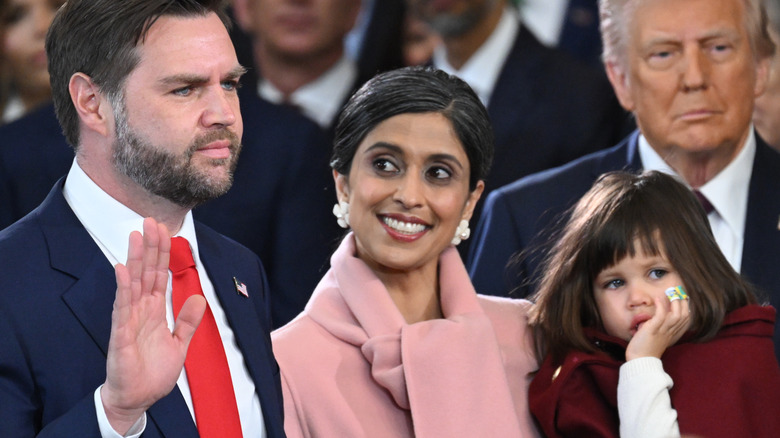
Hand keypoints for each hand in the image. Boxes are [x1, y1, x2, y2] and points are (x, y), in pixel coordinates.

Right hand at [101, 218, 205, 433]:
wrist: (138, 399)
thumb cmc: (153, 373)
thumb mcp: (179, 343)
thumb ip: (188, 321)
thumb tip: (200, 297)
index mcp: (154, 310)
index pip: (159, 275)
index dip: (162, 253)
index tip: (165, 230)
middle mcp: (140, 310)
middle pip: (146, 272)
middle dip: (149, 247)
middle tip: (150, 221)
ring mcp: (129, 320)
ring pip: (132, 283)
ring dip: (135, 259)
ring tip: (136, 236)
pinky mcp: (121, 334)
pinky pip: (122, 307)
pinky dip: (122, 288)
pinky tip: (122, 269)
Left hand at [625, 294, 690, 360]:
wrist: (640, 361)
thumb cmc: (645, 350)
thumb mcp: (656, 337)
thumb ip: (660, 328)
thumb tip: (658, 316)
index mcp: (672, 335)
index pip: (686, 320)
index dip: (686, 308)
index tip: (683, 298)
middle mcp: (670, 333)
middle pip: (684, 316)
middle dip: (683, 302)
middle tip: (678, 291)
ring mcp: (662, 331)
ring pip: (676, 315)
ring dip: (675, 302)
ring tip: (671, 292)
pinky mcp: (652, 330)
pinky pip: (660, 317)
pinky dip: (661, 307)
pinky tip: (658, 299)